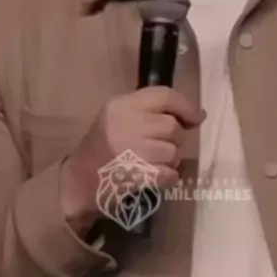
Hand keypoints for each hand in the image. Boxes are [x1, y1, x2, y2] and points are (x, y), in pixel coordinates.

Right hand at [59, 86, 204, 234]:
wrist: (78, 181)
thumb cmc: (101, 147)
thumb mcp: (118, 117)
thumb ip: (150, 111)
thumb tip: (197, 115)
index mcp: (122, 105)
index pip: (164, 95)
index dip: (186, 106)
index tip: (196, 118)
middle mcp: (127, 124)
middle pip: (172, 126)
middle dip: (175, 139)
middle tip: (162, 146)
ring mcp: (132, 151)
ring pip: (173, 151)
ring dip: (171, 159)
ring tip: (154, 162)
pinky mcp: (138, 175)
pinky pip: (170, 174)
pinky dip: (168, 177)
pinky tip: (155, 177)